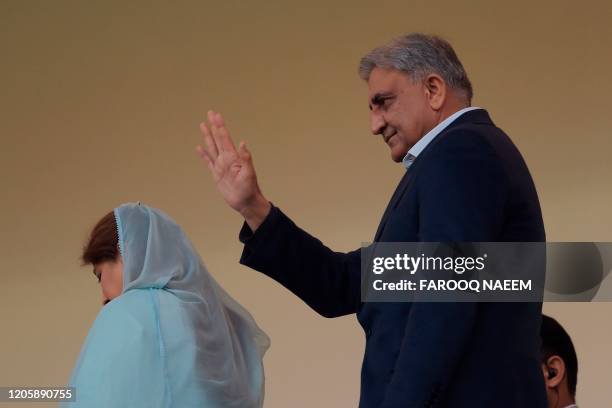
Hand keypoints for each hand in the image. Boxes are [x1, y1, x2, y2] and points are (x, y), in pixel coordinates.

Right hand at [196, 110, 270, 230]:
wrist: (246, 202)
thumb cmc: (249, 189)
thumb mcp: (249, 174)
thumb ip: (246, 158)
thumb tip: (242, 143)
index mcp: (233, 157)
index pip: (225, 138)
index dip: (220, 126)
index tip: (216, 115)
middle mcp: (226, 159)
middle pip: (218, 138)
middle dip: (214, 126)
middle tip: (210, 113)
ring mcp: (221, 166)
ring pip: (212, 147)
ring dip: (207, 136)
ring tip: (202, 125)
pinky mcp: (217, 174)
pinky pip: (208, 162)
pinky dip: (203, 154)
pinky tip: (199, 148)